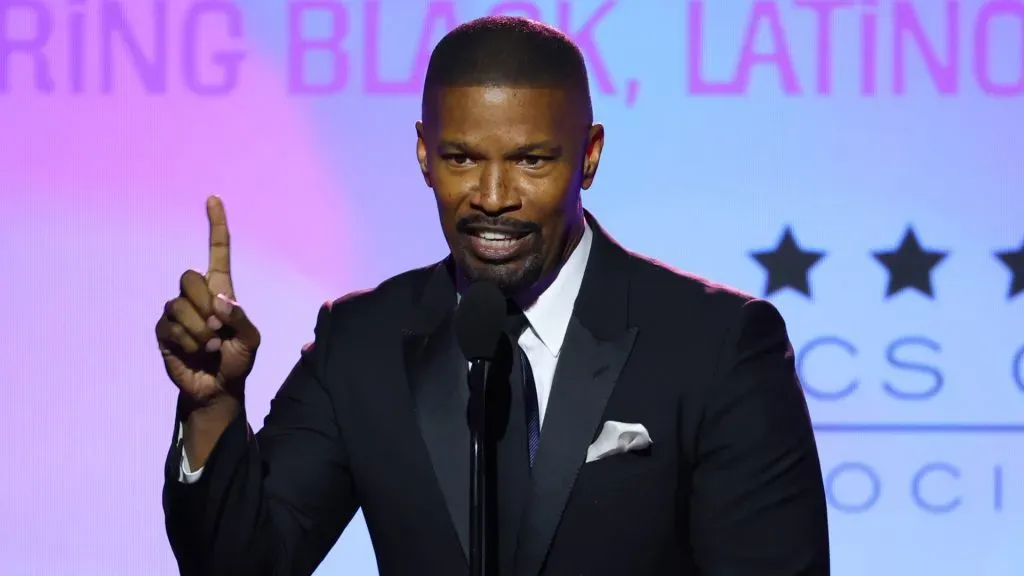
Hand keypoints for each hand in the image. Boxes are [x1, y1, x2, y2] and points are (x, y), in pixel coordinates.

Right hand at [155, 196, 260, 402]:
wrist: (218, 390)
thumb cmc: (237, 361)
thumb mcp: (251, 340)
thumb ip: (240, 318)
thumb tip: (218, 299)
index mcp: (221, 290)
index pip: (218, 252)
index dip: (216, 226)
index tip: (214, 198)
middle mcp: (197, 296)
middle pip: (189, 276)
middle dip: (204, 303)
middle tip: (218, 329)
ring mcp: (177, 312)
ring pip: (179, 303)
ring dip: (200, 330)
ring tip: (210, 346)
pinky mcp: (164, 330)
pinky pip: (171, 326)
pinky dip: (189, 341)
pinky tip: (195, 353)